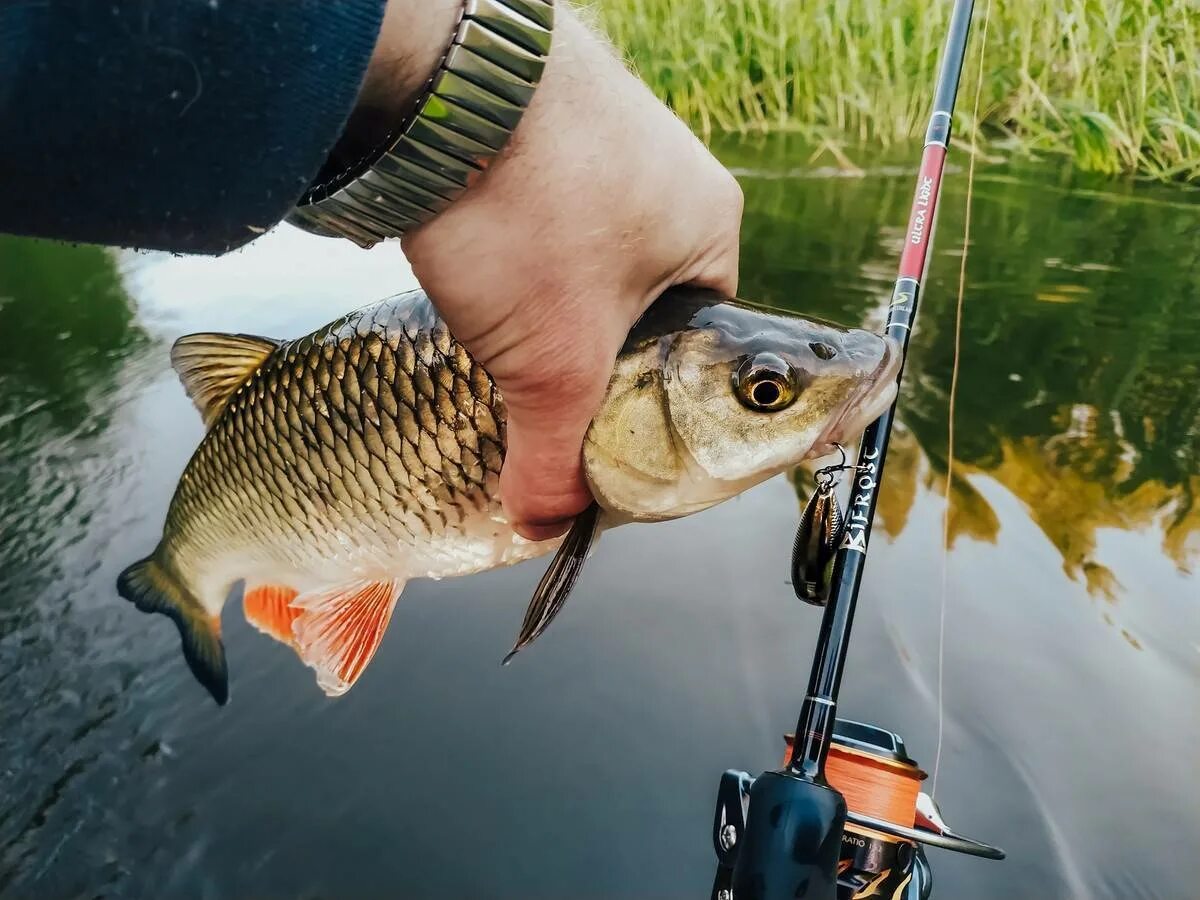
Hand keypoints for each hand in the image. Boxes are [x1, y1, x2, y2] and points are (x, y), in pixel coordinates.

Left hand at [387, 5, 743, 538]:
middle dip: (587, 357)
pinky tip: (473, 266)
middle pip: (635, 311)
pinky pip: (536, 216)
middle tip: (537, 380)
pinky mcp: (539, 128)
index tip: (605, 430)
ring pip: (578, 264)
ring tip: (496, 319)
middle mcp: (667, 179)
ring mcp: (602, 143)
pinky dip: (507, 254)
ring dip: (540, 305)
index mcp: (709, 230)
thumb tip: (546, 523)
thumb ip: (557, 459)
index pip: (697, 352)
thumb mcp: (555, 366)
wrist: (439, 81)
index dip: (651, 405)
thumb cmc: (533, 212)